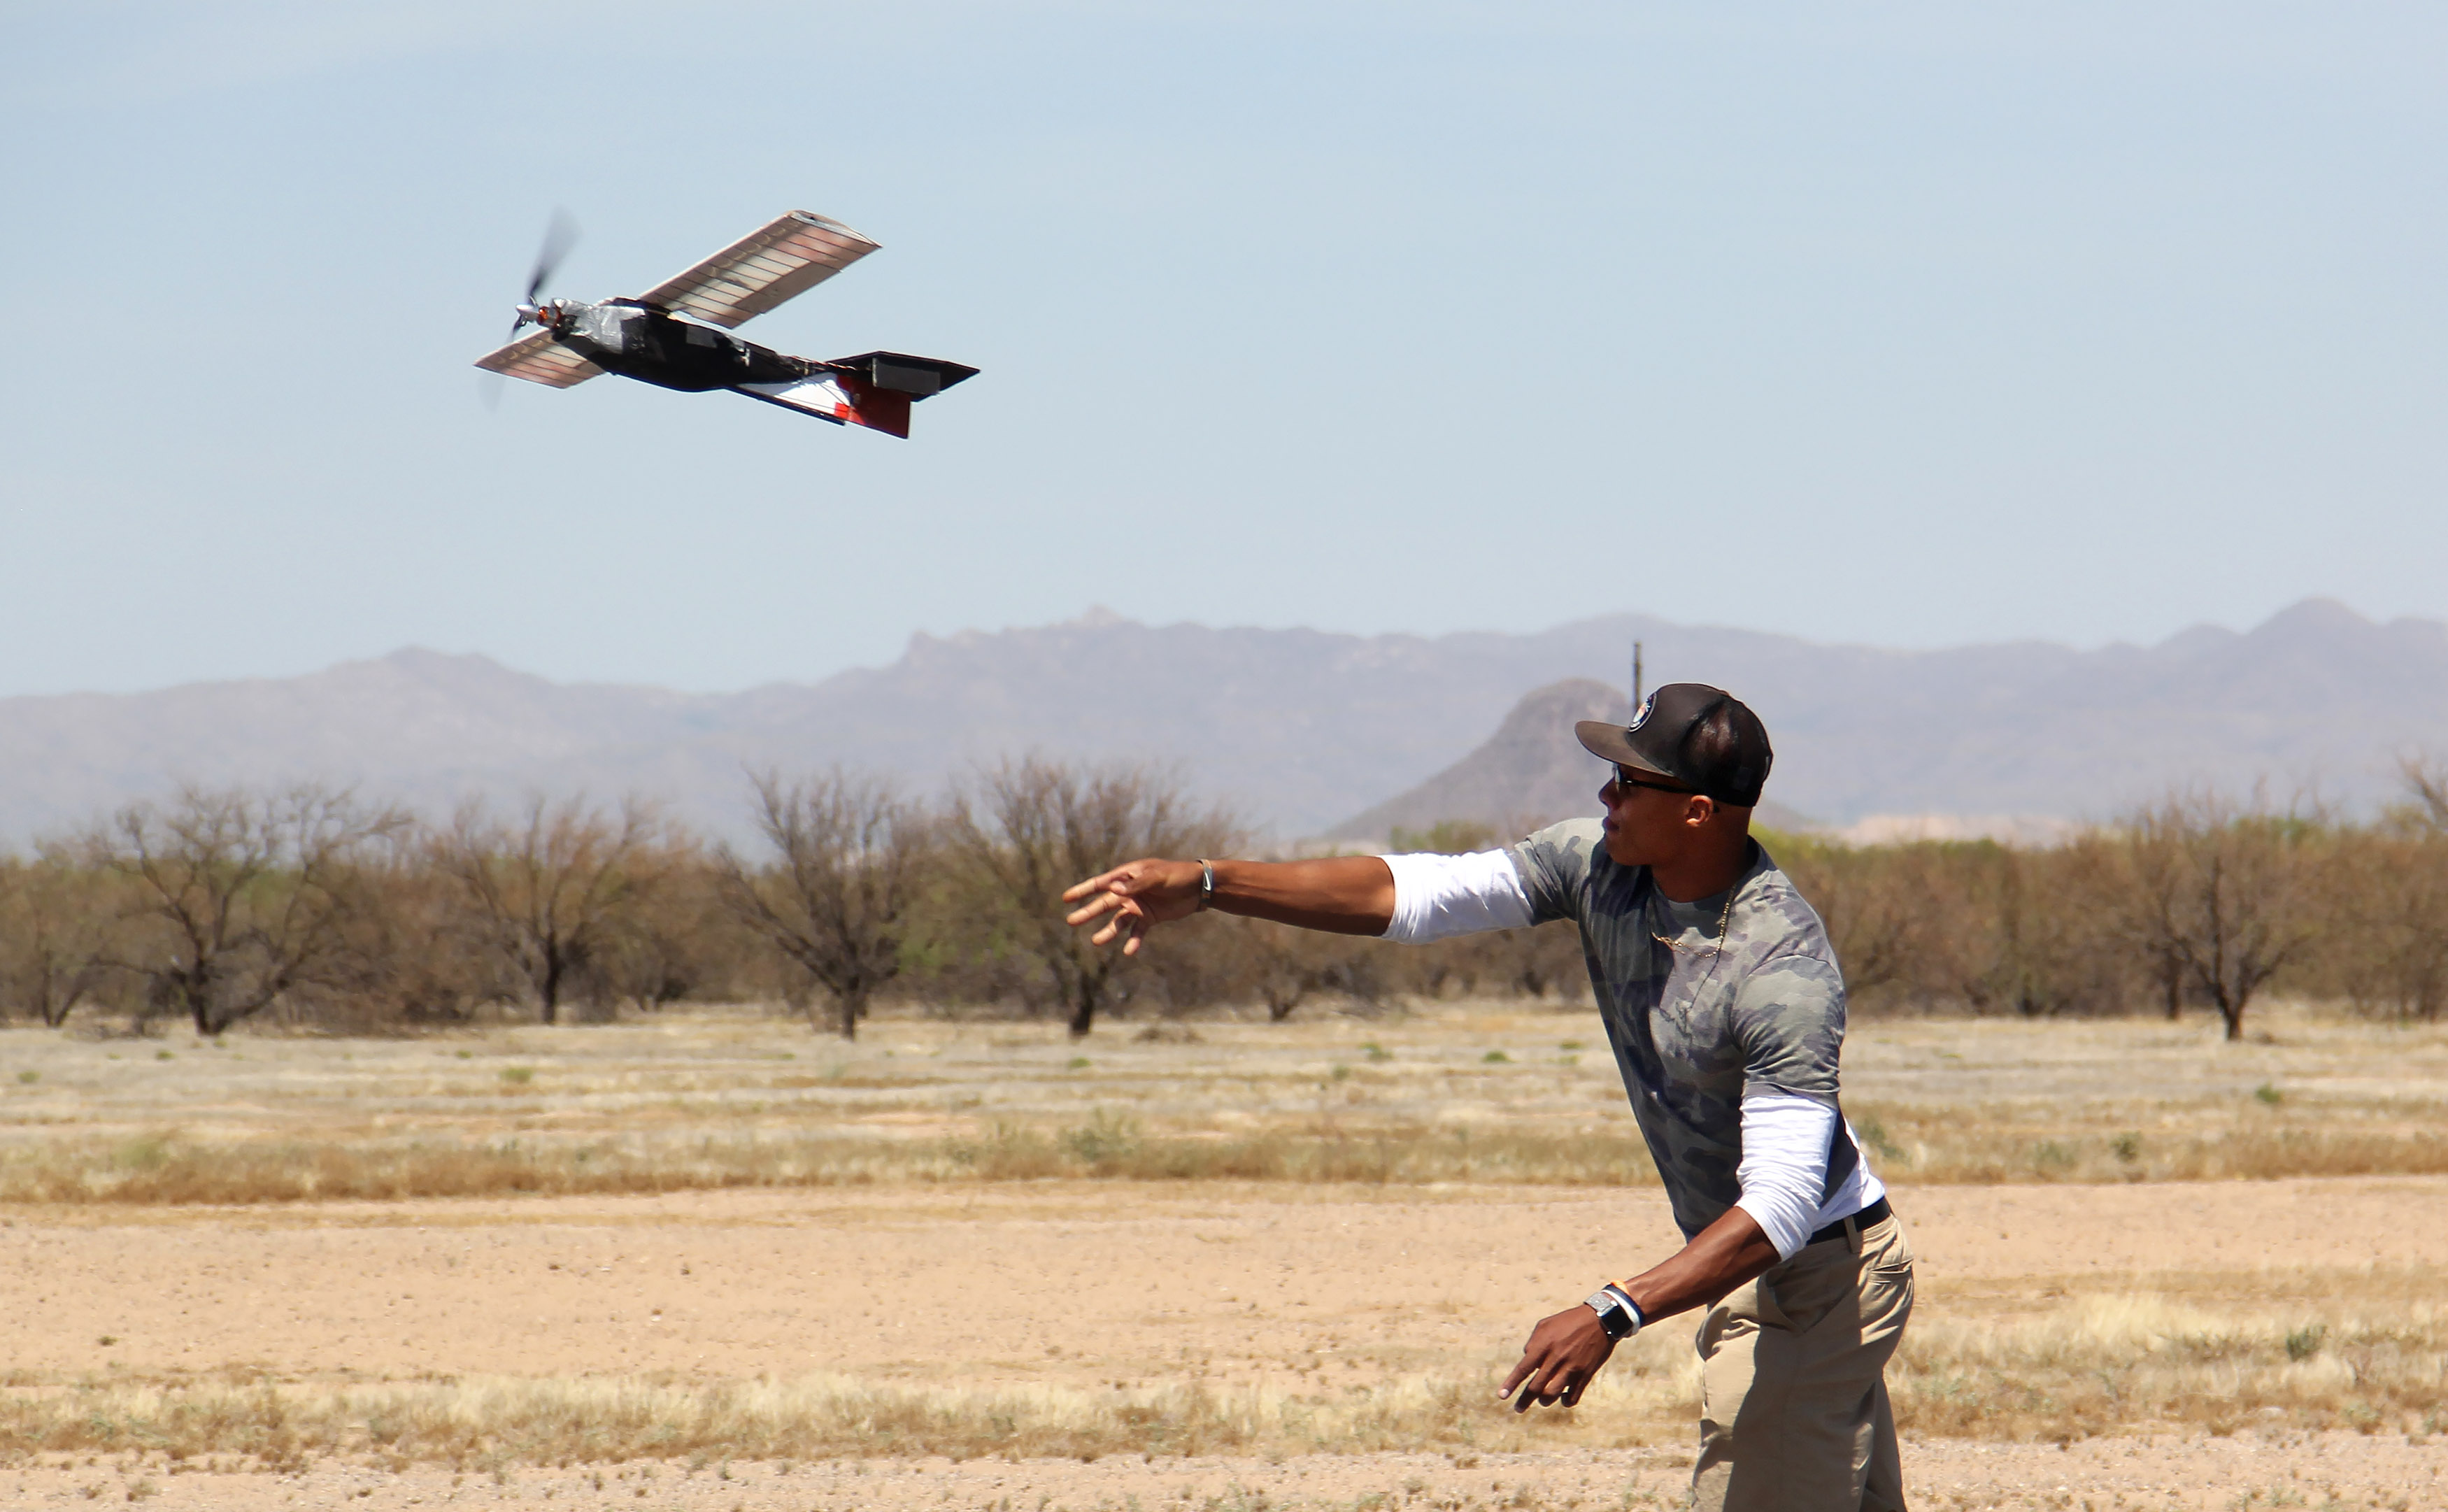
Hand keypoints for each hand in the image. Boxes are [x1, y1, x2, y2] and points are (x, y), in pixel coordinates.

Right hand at [1061, 858, 1205, 954]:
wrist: (1199, 886)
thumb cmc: (1178, 875)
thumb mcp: (1157, 877)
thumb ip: (1136, 884)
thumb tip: (1113, 888)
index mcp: (1128, 876)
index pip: (1101, 883)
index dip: (1083, 890)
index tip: (1066, 898)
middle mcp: (1129, 891)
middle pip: (1105, 903)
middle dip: (1088, 912)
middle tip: (1071, 922)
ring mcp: (1138, 905)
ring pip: (1118, 921)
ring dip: (1108, 931)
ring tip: (1096, 942)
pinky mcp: (1149, 918)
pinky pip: (1137, 931)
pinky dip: (1133, 941)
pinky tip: (1129, 952)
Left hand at [1498, 1303, 1615, 1411]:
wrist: (1601, 1319)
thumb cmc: (1568, 1321)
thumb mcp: (1545, 1325)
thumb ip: (1533, 1343)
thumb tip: (1527, 1359)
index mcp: (1544, 1345)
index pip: (1523, 1369)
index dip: (1511, 1384)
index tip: (1502, 1396)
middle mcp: (1556, 1358)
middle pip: (1536, 1387)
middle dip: (1524, 1401)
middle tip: (1518, 1409)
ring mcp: (1572, 1368)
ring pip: (1553, 1395)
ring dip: (1544, 1401)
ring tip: (1542, 1400)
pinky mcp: (1585, 1375)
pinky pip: (1573, 1397)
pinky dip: (1565, 1401)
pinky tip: (1562, 1398)